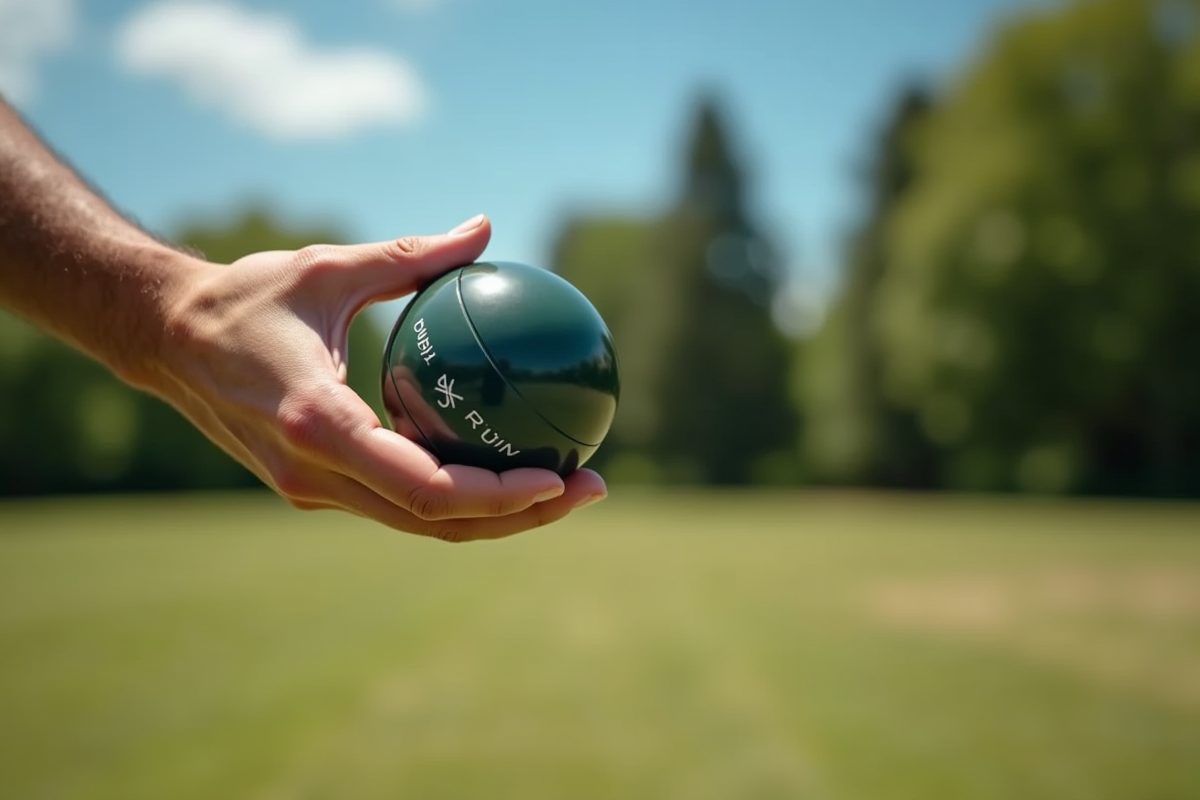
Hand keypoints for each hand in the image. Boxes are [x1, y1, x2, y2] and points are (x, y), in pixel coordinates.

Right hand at [152, 214, 606, 540]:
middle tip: (589, 487)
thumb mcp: (330, 266)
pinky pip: (400, 502)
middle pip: (435, 521)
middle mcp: (316, 472)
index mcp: (318, 423)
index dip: (495, 495)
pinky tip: (505, 468)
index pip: (423, 486)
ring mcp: (313, 489)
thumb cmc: (244, 298)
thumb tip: (485, 227)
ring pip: (420, 523)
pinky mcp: (316, 486)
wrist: (166, 341)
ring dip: (496, 516)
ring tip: (565, 487)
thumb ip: (412, 254)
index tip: (556, 478)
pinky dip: (457, 497)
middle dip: (520, 517)